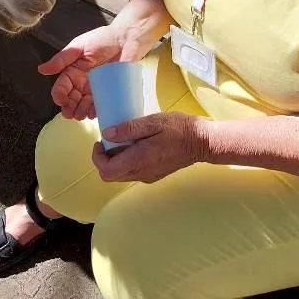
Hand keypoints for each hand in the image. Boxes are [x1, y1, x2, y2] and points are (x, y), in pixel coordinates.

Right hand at [37, 26, 124, 120]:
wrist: (128, 38)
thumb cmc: (103, 38)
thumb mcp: (79, 46)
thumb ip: (62, 59)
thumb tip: (41, 70)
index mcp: (73, 72)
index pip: (61, 88)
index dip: (59, 96)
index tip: (61, 101)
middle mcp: (82, 83)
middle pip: (71, 101)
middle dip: (69, 109)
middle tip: (72, 112)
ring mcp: (96, 89)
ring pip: (83, 107)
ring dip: (81, 112)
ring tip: (83, 112)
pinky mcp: (109, 93)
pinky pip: (100, 106)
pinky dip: (95, 112)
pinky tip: (94, 112)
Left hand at [93, 112, 207, 183]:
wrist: (202, 142)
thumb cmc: (179, 129)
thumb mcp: (153, 122)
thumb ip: (129, 129)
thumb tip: (106, 134)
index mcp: (138, 160)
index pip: (106, 170)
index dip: (97, 158)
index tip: (100, 141)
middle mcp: (141, 173)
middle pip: (111, 175)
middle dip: (104, 159)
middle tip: (110, 139)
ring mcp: (148, 176)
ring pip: (121, 175)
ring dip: (116, 160)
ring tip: (123, 140)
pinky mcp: (154, 175)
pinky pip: (132, 172)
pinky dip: (126, 162)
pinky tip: (135, 146)